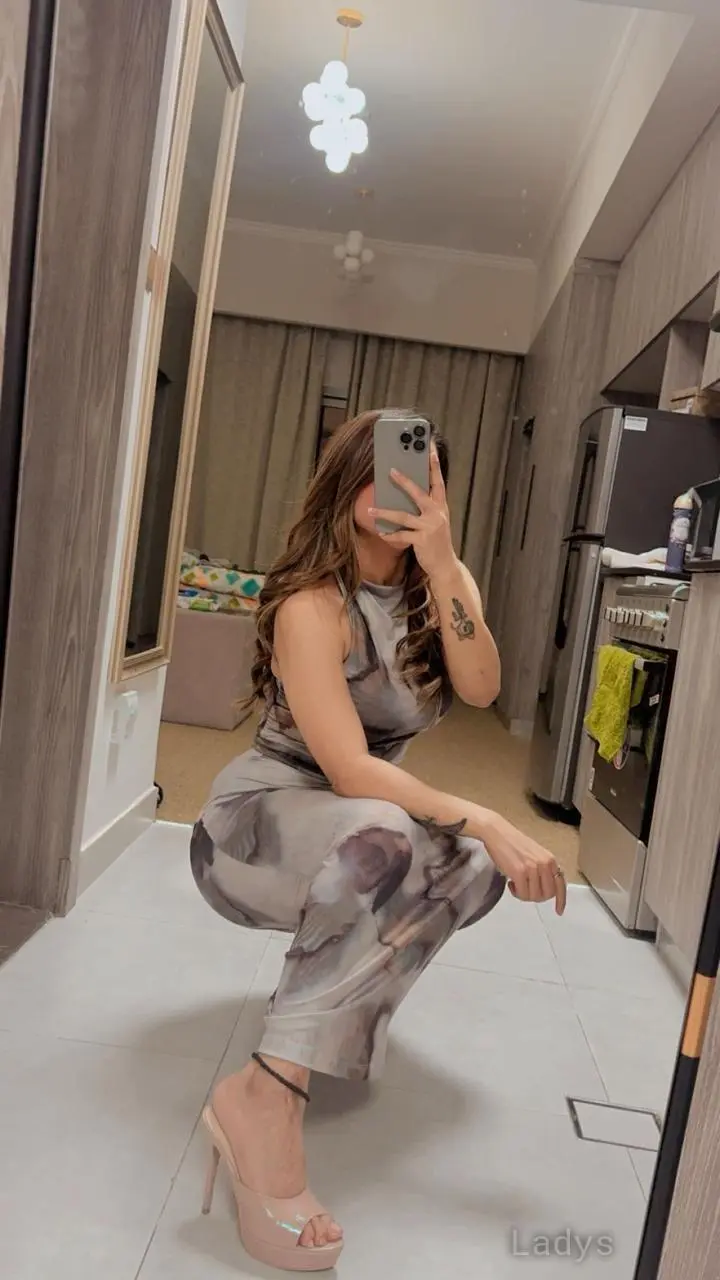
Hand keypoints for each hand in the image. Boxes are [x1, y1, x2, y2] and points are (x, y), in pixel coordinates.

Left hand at [370, 444, 455, 578]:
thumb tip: (406, 493)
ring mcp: (430, 527)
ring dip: (385, 513)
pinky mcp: (422, 540)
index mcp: (441, 506)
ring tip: (371, 509)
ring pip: (403, 516)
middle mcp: (437, 513)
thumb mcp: (436, 520)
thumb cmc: (437, 541)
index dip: (434, 464)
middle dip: (404, 481)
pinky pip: (401, 535)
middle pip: (419, 493)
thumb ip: (426, 507)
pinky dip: (390, 534)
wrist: (445, 565)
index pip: (438, 481)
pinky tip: (381, 532)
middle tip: (390, 470)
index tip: (430, 448)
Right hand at [477, 808, 566, 915]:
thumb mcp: (536, 854)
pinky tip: (510, 883)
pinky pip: (522, 894)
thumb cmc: (513, 843)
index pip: (561, 885)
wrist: (498, 833)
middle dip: (536, 897)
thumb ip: (543, 869)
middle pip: (547, 895)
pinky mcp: (519, 872)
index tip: (559, 911)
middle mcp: (545, 864)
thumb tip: (545, 888)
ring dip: (524, 895)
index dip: (561, 900)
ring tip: (516, 885)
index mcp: (550, 860)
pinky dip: (516, 893)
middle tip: (525, 890)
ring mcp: (532, 868)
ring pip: (534, 897)